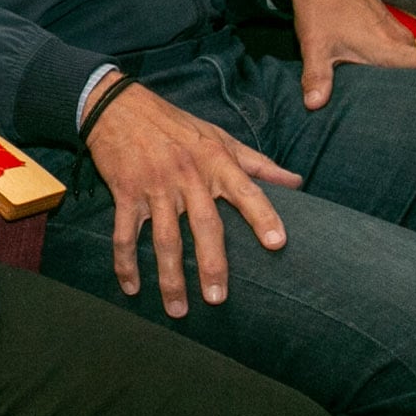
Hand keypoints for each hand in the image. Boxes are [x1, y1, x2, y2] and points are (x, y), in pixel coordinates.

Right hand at [84, 83, 301, 315]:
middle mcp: (187, 176)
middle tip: (218, 300)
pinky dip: (125, 263)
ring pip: (164, 239)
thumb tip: (297, 183)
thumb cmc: (176, 124)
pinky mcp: (125, 192)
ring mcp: (155, 186)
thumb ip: (258, 164)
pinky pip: (125, 233)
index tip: (277, 243)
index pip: (246, 191)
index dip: (263, 216)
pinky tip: (131, 288)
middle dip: (212, 265)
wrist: (118, 106)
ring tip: (178, 309)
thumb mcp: (220, 137)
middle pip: (203, 226)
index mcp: (215, 162)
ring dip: (170, 277)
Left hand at [285, 0, 415, 109]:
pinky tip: (407, 84)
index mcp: (389, 49)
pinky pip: (406, 54)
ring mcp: (395, 34)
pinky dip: (410, 68)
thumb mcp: (314, 46)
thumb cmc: (320, 9)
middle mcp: (399, 42)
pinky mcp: (387, 29)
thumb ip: (317, 77)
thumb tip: (314, 104)